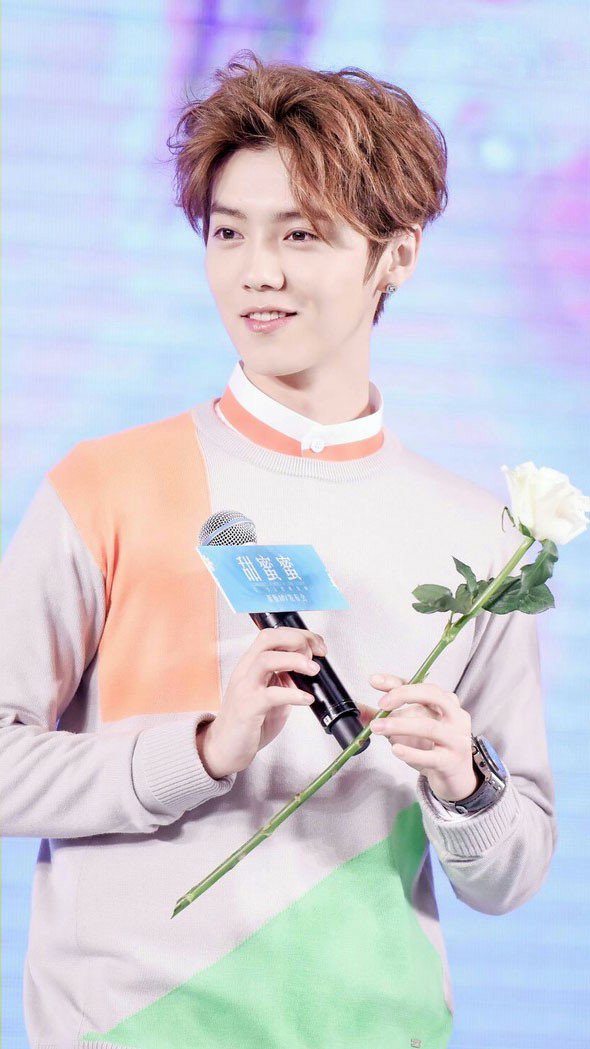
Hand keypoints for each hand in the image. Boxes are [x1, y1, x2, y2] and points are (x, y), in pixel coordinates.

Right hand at [197, 627, 326, 778]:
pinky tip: (307, 699)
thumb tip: (310, 669)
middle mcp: (246, 671)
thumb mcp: (270, 693)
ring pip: (266, 660)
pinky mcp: (248, 708)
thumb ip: (285, 679)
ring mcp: (245, 688)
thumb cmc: (248, 721)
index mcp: (251, 664)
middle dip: (297, 639)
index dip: (299, 635)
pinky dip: (294, 693)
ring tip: (314, 670)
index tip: (319, 645)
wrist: (225, 747)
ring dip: (295, 660)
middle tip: (316, 653)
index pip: (273, 635)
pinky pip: (271, 695)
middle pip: (268, 638)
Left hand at [364, 673, 479, 801]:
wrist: (456, 777)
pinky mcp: (451, 761)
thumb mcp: (410, 727)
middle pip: (432, 695)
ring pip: (429, 727)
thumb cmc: (433, 747)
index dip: (395, 682)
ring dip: (399, 725)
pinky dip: (411, 753)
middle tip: (381, 704)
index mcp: (445, 702)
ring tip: (377, 728)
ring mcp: (456, 738)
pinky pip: (431, 756)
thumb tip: (360, 711)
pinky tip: (396, 750)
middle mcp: (454, 716)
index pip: (420, 684)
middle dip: (404, 695)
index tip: (374, 681)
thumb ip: (387, 717)